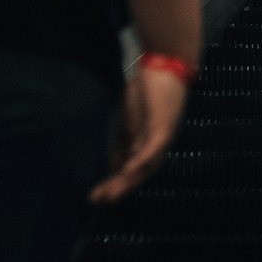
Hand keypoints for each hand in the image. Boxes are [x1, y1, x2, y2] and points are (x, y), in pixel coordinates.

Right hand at [88, 66, 189, 204]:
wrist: (166, 61)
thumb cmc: (146, 85)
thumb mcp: (127, 114)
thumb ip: (120, 133)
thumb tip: (105, 153)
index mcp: (144, 141)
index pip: (128, 168)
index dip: (113, 182)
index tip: (95, 195)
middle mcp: (154, 144)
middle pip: (136, 173)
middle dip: (118, 187)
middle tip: (98, 201)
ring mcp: (161, 137)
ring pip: (144, 167)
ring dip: (127, 182)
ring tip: (110, 195)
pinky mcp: (164, 126)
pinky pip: (152, 149)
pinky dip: (140, 161)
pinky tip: (127, 171)